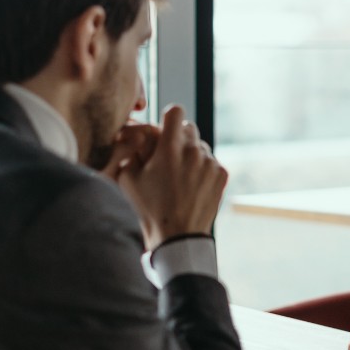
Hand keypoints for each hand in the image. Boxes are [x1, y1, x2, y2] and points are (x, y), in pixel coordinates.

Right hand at [102, 105, 226, 247]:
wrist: (177, 237)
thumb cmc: (149, 209)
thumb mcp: (128, 179)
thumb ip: (131, 152)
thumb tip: (136, 138)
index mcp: (170, 148)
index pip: (175, 112)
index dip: (168, 118)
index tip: (165, 130)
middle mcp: (193, 151)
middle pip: (189, 128)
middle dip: (178, 138)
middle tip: (169, 157)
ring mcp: (210, 163)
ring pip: (201, 146)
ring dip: (191, 154)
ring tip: (180, 177)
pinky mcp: (222, 175)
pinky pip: (212, 162)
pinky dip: (203, 169)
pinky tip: (192, 186)